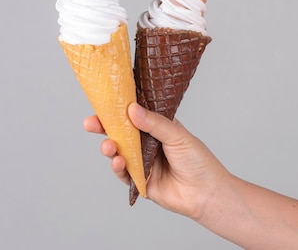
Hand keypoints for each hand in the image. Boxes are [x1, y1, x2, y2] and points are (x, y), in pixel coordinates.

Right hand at [84, 102, 229, 218]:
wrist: (206, 194)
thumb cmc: (198, 161)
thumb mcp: (177, 135)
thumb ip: (154, 123)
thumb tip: (131, 109)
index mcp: (157, 127)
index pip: (133, 115)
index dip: (118, 109)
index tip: (103, 103)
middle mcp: (147, 144)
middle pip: (120, 133)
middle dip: (104, 127)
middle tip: (90, 123)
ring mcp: (142, 162)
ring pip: (119, 152)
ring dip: (110, 148)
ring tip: (108, 146)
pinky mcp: (139, 181)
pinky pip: (123, 173)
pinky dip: (118, 167)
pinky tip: (118, 162)